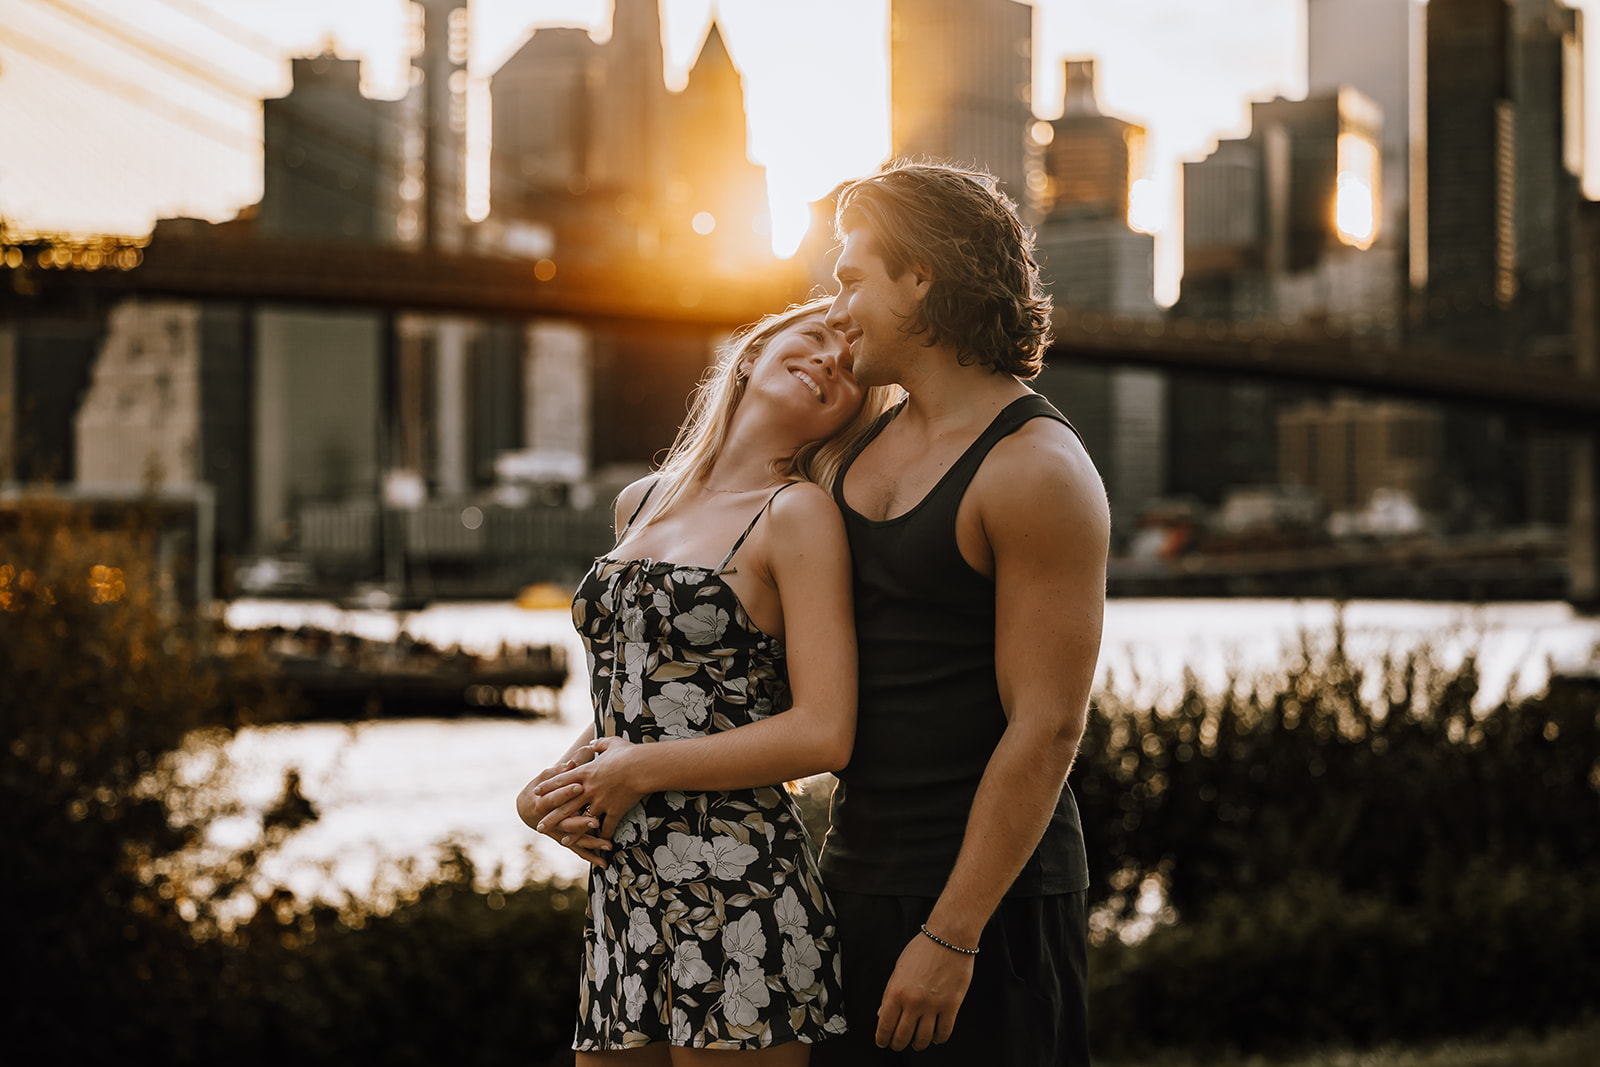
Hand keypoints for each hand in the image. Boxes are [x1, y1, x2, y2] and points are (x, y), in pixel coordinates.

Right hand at [517, 755, 610, 867]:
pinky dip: (591, 856)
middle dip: (581, 822)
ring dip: (591, 843)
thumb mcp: (546, 777)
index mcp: (543, 803)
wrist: (528, 807)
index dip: (566, 792)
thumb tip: (573, 762)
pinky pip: (578, 849)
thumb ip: (560, 772)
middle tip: (596, 822)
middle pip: (566, 823)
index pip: (555, 797)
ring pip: (574, 839)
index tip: (580, 786)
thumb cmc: (541, 788)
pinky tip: (603, 863)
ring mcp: (558, 833)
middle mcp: (550, 822)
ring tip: (607, 845)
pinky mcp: (564, 840)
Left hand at [532, 736, 647, 842]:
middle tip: (539, 826)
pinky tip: (600, 843)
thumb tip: (592, 743)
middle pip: (564, 805)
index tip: (536, 793)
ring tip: (562, 841)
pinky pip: (607, 826)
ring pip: (581, 820)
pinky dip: (604, 835)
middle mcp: (588, 789)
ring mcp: (600, 801)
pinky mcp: (614, 810)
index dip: (548, 787)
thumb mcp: (612, 743)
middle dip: (551, 817)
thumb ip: (599, 744)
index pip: (561, 780)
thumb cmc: (629, 753)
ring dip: (572, 832)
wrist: (643, 767)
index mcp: (585, 772)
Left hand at [875, 930, 975, 1050]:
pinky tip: (935, 1036)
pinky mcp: (951, 1006)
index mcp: (896, 991)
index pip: (885, 1026)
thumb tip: (882, 1014)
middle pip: (902, 1037)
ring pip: (923, 1039)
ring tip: (916, 1042)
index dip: (882, 1039)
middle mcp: (913, 1002)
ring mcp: (933, 1006)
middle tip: (898, 1043)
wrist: (949, 938)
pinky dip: (938, 1039)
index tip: (883, 1042)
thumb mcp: (898, 968)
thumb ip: (889, 993)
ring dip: (917, 1045)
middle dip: (897, 1044)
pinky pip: (943, 1033)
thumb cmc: (923, 949)